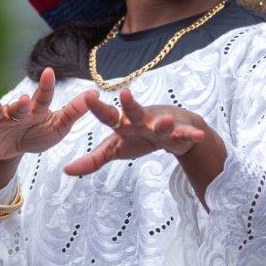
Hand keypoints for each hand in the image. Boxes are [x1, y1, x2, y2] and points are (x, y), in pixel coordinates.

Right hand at [0, 68, 90, 161]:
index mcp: (36, 110)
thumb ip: (73, 112)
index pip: (42, 98)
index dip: (45, 87)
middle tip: (25, 101)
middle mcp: (16, 111)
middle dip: (20, 104)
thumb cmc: (37, 134)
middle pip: (18, 105)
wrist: (13, 150)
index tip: (48, 72)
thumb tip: (94, 94)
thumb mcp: (57, 128)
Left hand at [64, 88, 205, 176]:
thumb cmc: (141, 137)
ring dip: (163, 122)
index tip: (87, 97)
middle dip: (130, 105)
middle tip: (125, 95)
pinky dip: (191, 134)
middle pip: (134, 112)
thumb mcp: (116, 149)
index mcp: (124, 123)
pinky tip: (199, 135)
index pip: (108, 115)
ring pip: (162, 123)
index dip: (98, 108)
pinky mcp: (180, 132)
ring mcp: (162, 125)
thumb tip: (66, 171)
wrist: (174, 132)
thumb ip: (93, 159)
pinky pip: (185, 134)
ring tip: (163, 121)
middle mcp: (142, 120)